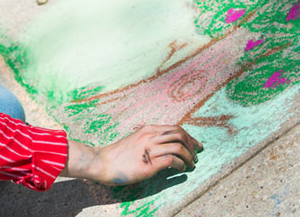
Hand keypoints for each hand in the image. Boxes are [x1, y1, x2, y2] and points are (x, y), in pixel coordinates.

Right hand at [63, 126, 202, 185]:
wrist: (102, 162)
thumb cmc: (118, 155)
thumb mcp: (136, 141)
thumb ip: (151, 140)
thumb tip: (168, 147)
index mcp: (148, 129)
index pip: (176, 128)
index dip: (190, 137)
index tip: (197, 146)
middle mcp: (150, 136)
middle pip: (180, 134)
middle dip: (193, 145)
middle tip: (196, 156)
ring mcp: (149, 148)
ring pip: (178, 146)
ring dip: (189, 157)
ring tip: (191, 165)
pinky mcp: (148, 163)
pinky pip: (172, 160)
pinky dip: (180, 165)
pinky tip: (180, 170)